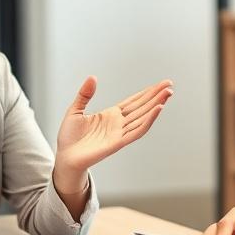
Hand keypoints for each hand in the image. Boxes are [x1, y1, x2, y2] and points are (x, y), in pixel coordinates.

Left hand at [54, 77, 172, 185]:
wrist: (65, 157)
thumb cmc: (69, 137)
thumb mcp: (75, 110)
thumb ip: (85, 94)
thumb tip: (92, 77)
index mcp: (111, 115)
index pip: (134, 101)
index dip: (147, 93)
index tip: (160, 85)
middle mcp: (119, 123)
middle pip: (142, 107)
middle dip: (156, 96)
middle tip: (169, 85)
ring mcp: (120, 133)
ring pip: (143, 117)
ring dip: (156, 105)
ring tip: (167, 94)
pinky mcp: (118, 142)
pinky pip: (137, 130)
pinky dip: (149, 120)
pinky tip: (158, 109)